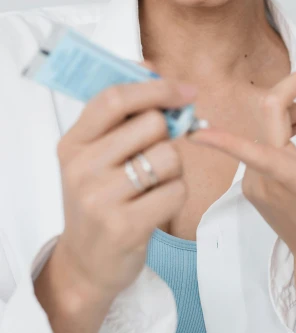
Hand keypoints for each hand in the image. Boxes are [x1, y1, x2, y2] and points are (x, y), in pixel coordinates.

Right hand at [54, 60, 197, 301]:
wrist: (86, 263)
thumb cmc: (101, 198)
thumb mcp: (96, 154)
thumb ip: (122, 115)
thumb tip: (153, 69)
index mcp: (74, 142)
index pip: (115, 97)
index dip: (156, 87)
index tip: (185, 90)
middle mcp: (82, 167)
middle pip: (152, 123)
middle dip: (167, 136)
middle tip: (155, 156)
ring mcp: (100, 198)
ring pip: (169, 156)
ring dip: (173, 169)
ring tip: (151, 186)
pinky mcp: (125, 226)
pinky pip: (176, 190)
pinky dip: (176, 195)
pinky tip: (155, 206)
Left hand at [188, 66, 295, 275]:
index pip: (253, 149)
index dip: (225, 137)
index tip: (202, 128)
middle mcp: (267, 182)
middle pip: (269, 117)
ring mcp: (254, 185)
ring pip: (265, 128)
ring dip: (293, 115)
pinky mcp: (251, 186)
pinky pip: (261, 143)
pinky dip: (284, 131)